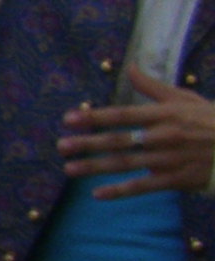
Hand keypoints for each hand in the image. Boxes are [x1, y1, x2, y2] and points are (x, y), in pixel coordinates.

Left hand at [60, 70, 214, 198]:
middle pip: (120, 140)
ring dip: (96, 167)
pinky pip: (144, 186)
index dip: (95, 117)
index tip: (69, 119)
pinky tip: (98, 194)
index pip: (123, 114)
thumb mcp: (185, 98)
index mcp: (165, 114)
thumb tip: (130, 67)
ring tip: (69, 169)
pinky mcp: (177, 179)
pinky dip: (121, 191)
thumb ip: (153, 87)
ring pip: (127, 164)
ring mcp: (170, 159)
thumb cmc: (210, 120)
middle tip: (61, 146)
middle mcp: (164, 136)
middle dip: (88, 143)